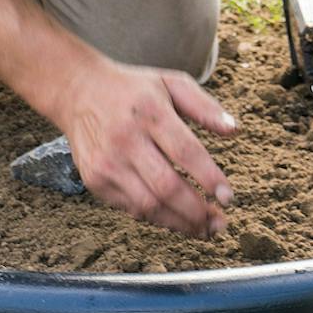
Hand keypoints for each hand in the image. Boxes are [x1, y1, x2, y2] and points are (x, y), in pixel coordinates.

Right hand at [53, 52, 236, 238]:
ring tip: (204, 229)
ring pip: (148, 205)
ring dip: (180, 223)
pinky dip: (157, 218)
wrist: (77, 91)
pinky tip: (176, 219)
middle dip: (197, 211)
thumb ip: (206, 107)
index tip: (228, 198)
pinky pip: (131, 208)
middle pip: (166, 187)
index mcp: (150, 113)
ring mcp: (106, 163)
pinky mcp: (95, 179)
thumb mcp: (172, 84)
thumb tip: (235, 130)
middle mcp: (125, 140)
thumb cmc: (135, 90)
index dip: (209, 178)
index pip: (185, 152)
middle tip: (220, 223)